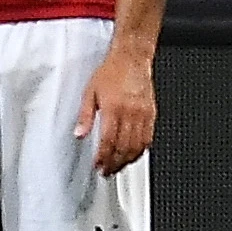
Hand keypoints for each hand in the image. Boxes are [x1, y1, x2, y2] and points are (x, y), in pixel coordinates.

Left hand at [76, 46, 156, 175]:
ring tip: (118, 167)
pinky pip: (149, 137)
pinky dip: (141, 150)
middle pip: (124, 147)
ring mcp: (143, 114)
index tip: (98, 165)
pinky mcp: (152, 113)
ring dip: (128, 160)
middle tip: (107, 171)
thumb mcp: (89, 92)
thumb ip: (84, 116)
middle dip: (115, 163)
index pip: (109, 141)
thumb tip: (79, 134)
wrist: (131, 58)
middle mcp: (131, 113)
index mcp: (114, 108)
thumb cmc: (111, 72)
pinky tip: (134, 154)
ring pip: (138, 146)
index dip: (103, 157)